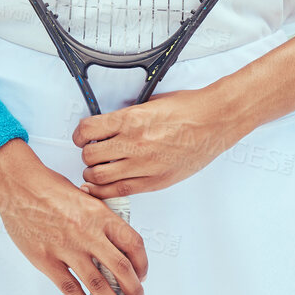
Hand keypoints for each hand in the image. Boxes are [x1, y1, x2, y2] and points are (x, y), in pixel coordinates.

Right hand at [0, 139, 147, 294]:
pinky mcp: (46, 260)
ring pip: (99, 285)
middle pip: (122, 269)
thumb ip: (100, 219)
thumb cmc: (49, 187)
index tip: (143, 277)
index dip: (143, 264)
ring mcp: (67, 248)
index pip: (133, 243)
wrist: (18, 185)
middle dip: (135, 292)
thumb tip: (114, 243)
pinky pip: (70, 289)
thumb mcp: (84, 196)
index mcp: (101, 214)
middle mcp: (88, 232)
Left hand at [73, 87, 239, 198]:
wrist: (214, 120)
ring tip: (98, 169)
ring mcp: (144, 164)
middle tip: (91, 153)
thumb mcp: (152, 103)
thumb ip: (129, 116)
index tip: (81, 136)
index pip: (88, 130)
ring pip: (99, 177)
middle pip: (90, 155)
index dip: (79, 134)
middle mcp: (134, 142)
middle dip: (86, 154)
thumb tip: (109, 124)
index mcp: (131, 119)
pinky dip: (106, 190)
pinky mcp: (155, 181)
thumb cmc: (189, 109)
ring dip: (93, 173)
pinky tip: (105, 186)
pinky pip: (120, 191)